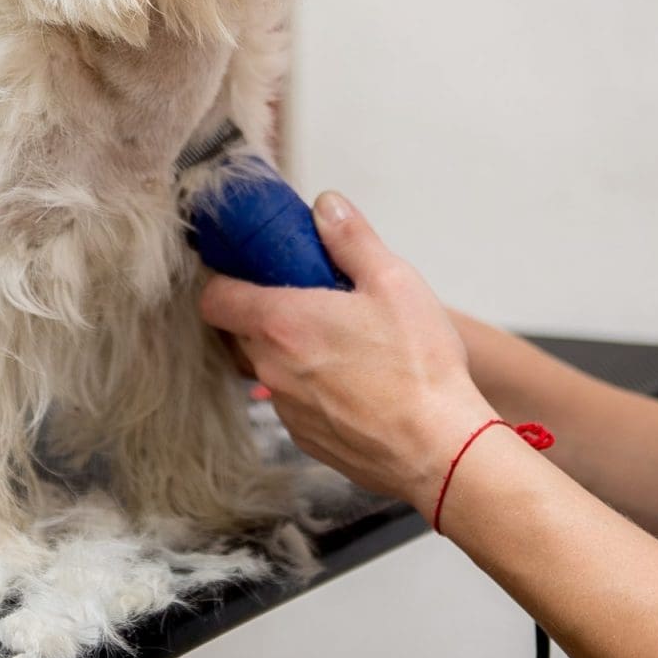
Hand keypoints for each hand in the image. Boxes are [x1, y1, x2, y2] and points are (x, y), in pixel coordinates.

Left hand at [197, 192, 495, 516]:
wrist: (441, 451)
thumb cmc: (420, 367)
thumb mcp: (393, 282)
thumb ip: (351, 238)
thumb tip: (326, 206)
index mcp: (282, 322)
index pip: (215, 299)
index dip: (226, 282)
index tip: (252, 273)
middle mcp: (272, 368)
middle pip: (240, 334)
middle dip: (266, 315)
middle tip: (311, 302)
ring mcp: (287, 409)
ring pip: (269, 370)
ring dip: (291, 354)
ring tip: (341, 345)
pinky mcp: (307, 440)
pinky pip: (294, 404)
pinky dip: (312, 390)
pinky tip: (355, 384)